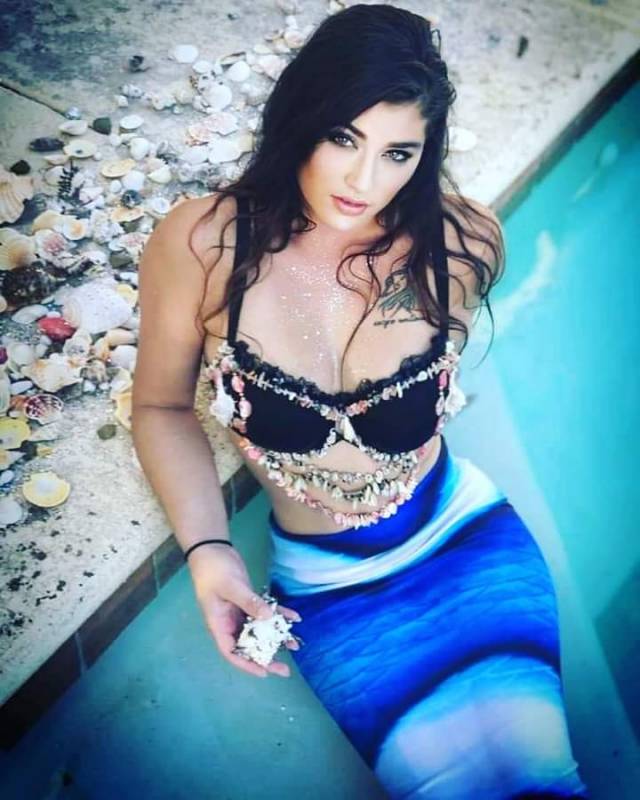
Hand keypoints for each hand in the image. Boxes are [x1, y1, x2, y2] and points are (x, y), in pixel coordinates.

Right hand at [187, 543, 301, 678]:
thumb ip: (249, 602)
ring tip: (295, 645)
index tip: (264, 672)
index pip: (232, 652)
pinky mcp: (249, 601)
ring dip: (276, 637)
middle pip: (248, 645)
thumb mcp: (231, 587)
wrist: (212, 550)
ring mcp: (240, 612)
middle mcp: (230, 622)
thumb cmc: (213, 571)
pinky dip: (280, 614)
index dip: (247, 664)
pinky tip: (295, 617)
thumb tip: (268, 618)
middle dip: (266, 657)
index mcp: (219, 624)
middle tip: (285, 670)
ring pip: (260, 630)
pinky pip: (266, 611)